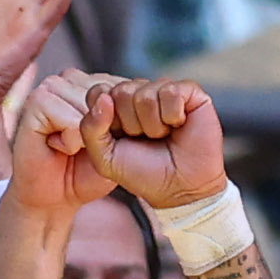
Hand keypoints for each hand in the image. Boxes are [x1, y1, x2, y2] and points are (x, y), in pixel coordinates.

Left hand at [82, 75, 226, 212]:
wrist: (180, 188)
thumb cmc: (144, 172)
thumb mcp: (105, 157)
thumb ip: (90, 128)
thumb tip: (104, 96)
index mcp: (116, 106)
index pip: (98, 92)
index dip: (107, 119)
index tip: (121, 139)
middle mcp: (139, 93)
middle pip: (121, 92)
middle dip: (132, 124)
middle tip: (146, 139)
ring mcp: (163, 90)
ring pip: (145, 95)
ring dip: (154, 125)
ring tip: (164, 135)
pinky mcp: (189, 91)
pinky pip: (171, 92)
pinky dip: (173, 116)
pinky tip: (179, 125)